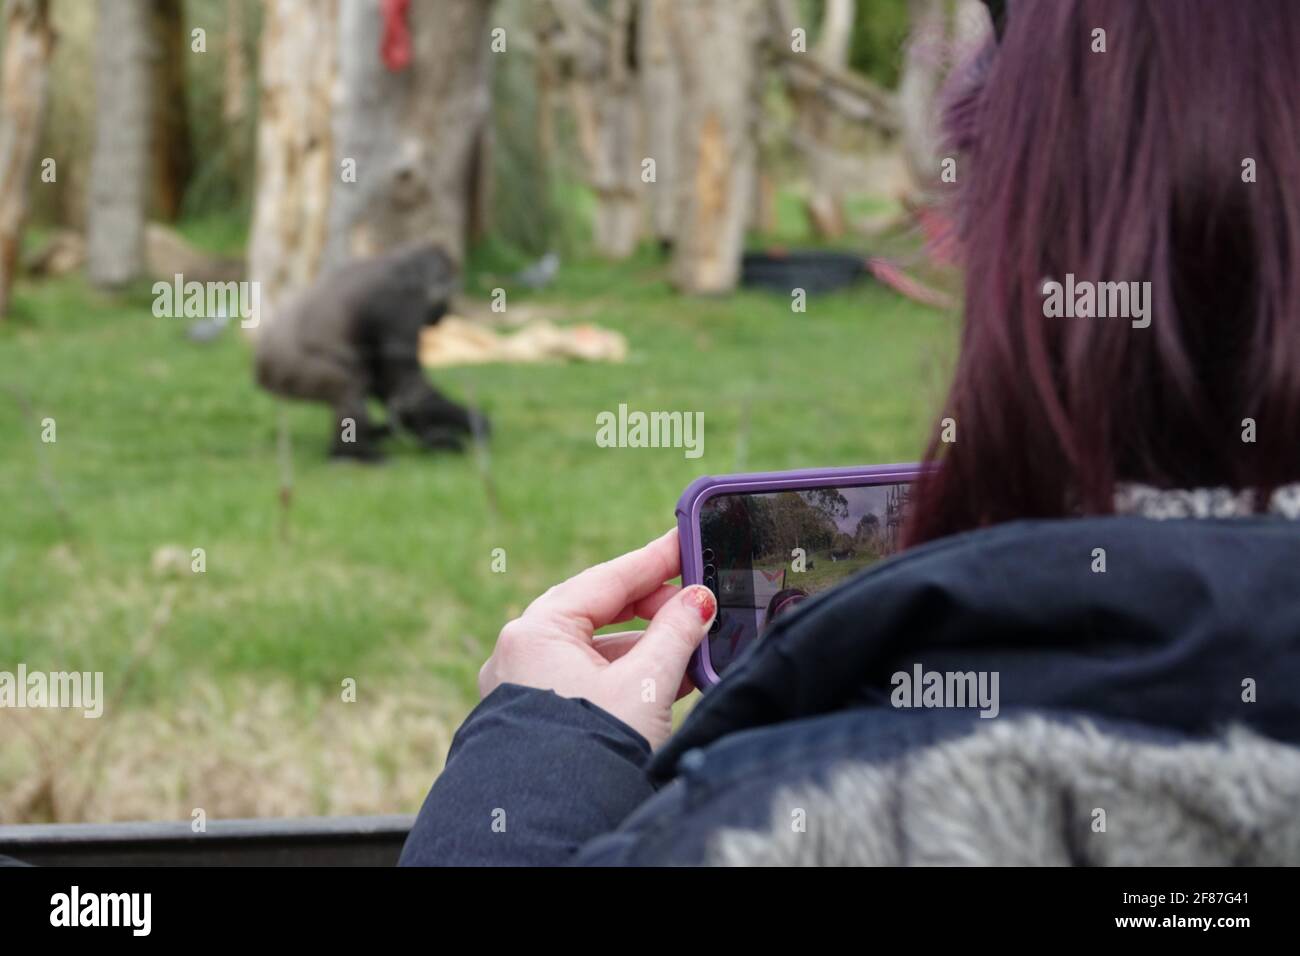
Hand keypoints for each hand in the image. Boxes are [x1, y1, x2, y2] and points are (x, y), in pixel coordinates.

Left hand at [478, 529, 716, 747]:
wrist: (554, 823)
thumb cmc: (589, 748)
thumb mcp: (646, 683)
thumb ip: (677, 633)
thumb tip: (698, 602)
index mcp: (535, 631)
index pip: (606, 580)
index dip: (653, 561)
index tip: (685, 542)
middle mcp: (521, 653)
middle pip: (600, 613)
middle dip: (654, 610)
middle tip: (697, 603)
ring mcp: (526, 687)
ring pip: (597, 651)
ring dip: (647, 647)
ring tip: (694, 647)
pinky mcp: (538, 719)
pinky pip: (589, 681)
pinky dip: (628, 676)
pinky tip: (670, 679)